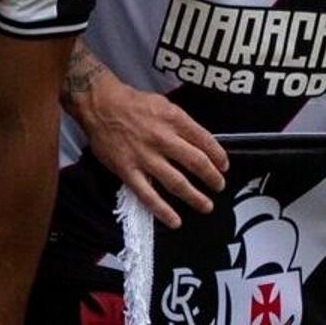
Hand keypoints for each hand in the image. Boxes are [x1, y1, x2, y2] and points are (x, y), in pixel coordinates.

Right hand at [74, 67, 225, 225]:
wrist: (101, 105)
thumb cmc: (133, 103)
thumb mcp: (164, 104)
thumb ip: (181, 123)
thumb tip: (199, 142)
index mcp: (174, 120)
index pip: (205, 141)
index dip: (219, 156)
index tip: (224, 166)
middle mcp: (163, 139)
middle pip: (196, 163)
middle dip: (212, 178)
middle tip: (219, 186)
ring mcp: (145, 157)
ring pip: (176, 183)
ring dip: (195, 197)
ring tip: (206, 206)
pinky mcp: (128, 171)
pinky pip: (148, 195)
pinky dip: (163, 211)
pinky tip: (175, 221)